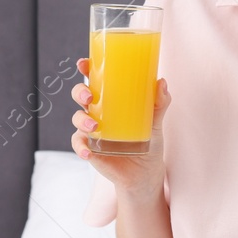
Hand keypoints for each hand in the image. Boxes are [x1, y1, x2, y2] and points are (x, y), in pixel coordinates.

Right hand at [68, 58, 169, 195]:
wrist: (145, 174)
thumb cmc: (149, 143)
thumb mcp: (156, 122)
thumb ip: (159, 103)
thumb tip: (161, 82)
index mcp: (110, 100)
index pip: (95, 79)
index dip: (86, 68)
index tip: (83, 63)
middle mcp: (97, 112)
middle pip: (80, 95)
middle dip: (80, 92)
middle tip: (89, 97)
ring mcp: (91, 130)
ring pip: (77, 118)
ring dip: (81, 120)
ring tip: (93, 126)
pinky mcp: (89, 148)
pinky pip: (79, 145)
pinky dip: (80, 147)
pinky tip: (88, 152)